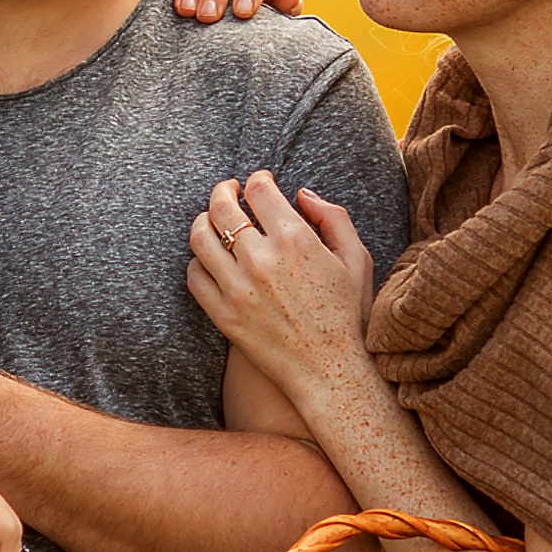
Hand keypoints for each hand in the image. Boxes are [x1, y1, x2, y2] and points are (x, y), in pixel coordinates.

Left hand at [184, 172, 375, 399]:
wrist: (331, 372)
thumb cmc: (348, 314)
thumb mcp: (357, 259)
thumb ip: (332, 218)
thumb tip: (301, 194)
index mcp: (295, 240)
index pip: (258, 190)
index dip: (256, 180)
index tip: (258, 183)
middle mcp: (261, 260)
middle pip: (222, 206)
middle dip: (223, 191)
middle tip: (228, 191)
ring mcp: (237, 289)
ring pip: (200, 238)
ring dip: (203, 221)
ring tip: (212, 220)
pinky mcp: (223, 315)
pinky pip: (195, 276)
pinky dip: (198, 261)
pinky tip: (210, 260)